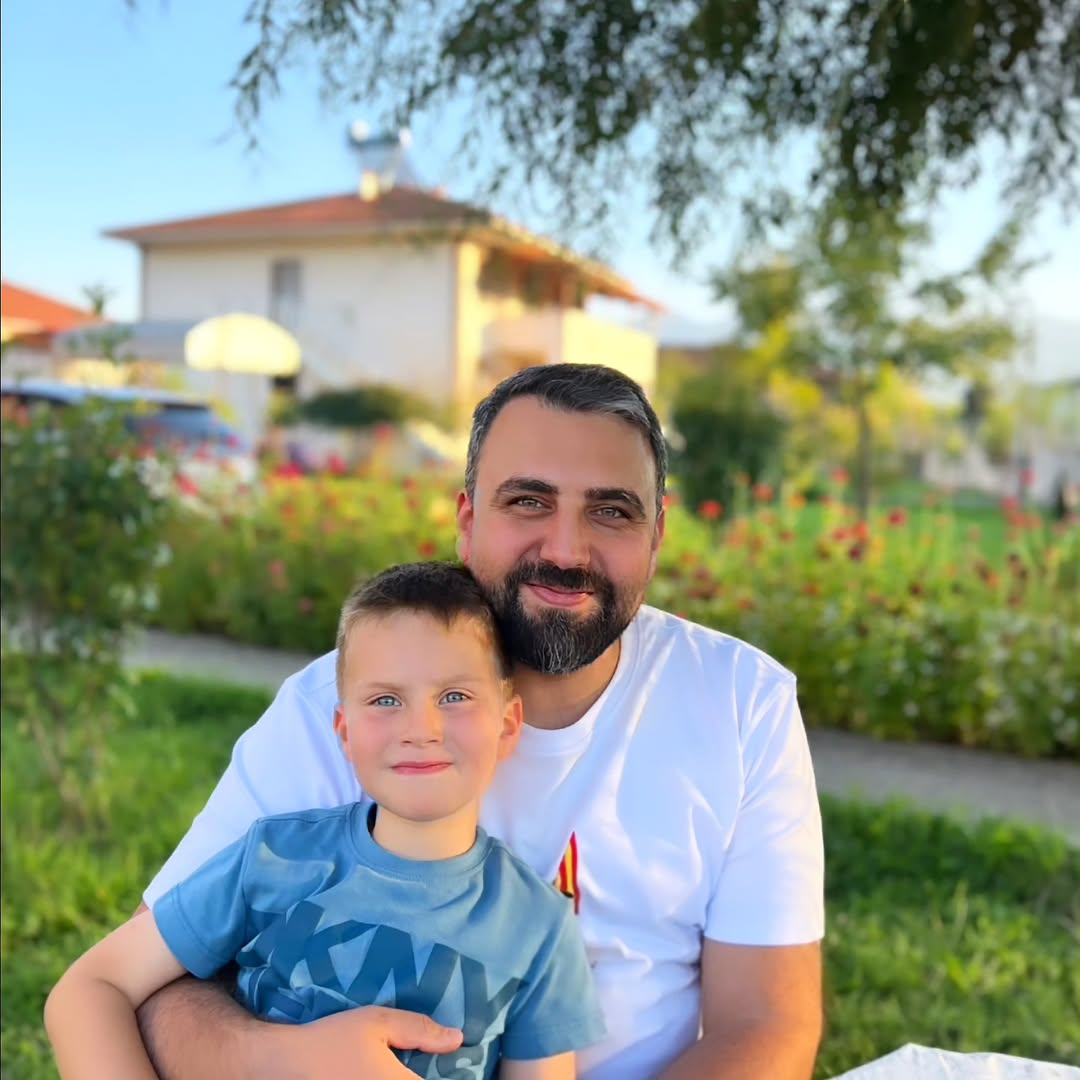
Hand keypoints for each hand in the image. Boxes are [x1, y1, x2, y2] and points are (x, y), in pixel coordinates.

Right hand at [262, 1005, 463, 1079]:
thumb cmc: (332, 1040)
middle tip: (425, 1066)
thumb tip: (457, 1039)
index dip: (449, 1074)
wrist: (284, 1065)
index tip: (449, 1064)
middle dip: (426, 1076)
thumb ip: (419, 1030)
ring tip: (403, 1069)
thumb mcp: (376, 1023)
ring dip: (407, 1079)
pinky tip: (384, 1074)